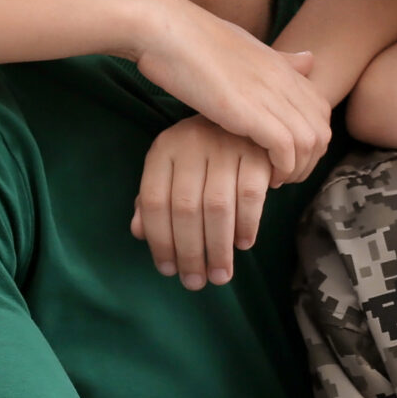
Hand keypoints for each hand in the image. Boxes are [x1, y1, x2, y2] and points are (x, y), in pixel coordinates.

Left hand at [131, 117, 272, 289]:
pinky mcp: (258, 151)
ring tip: (220, 276)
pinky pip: (251, 196)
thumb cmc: (203, 152)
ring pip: (218, 207)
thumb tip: (138, 233)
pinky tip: (243, 244)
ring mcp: (226, 144)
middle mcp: (191, 143)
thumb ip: (155, 199)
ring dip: (219, 248)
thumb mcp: (173, 168)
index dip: (159, 240)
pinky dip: (247, 225)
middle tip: (196, 283)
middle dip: (190, 253)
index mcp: (164, 149)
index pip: (154, 201)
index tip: (168, 270)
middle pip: (185, 208)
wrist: (248, 114)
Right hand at [132, 0, 330, 183]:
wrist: (161, 28)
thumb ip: (278, 59)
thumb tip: (310, 59)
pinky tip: (263, 176)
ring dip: (296, 169)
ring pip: (311, 142)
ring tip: (273, 179)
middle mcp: (282, 78)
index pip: (321, 109)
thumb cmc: (191, 39)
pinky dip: (281, 167)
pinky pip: (286, 146)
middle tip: (282, 174)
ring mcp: (267, 92)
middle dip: (308, 160)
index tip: (286, 156)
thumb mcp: (244, 46)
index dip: (310, 139)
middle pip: (322, 129)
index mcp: (281, 65)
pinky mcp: (247, 109)